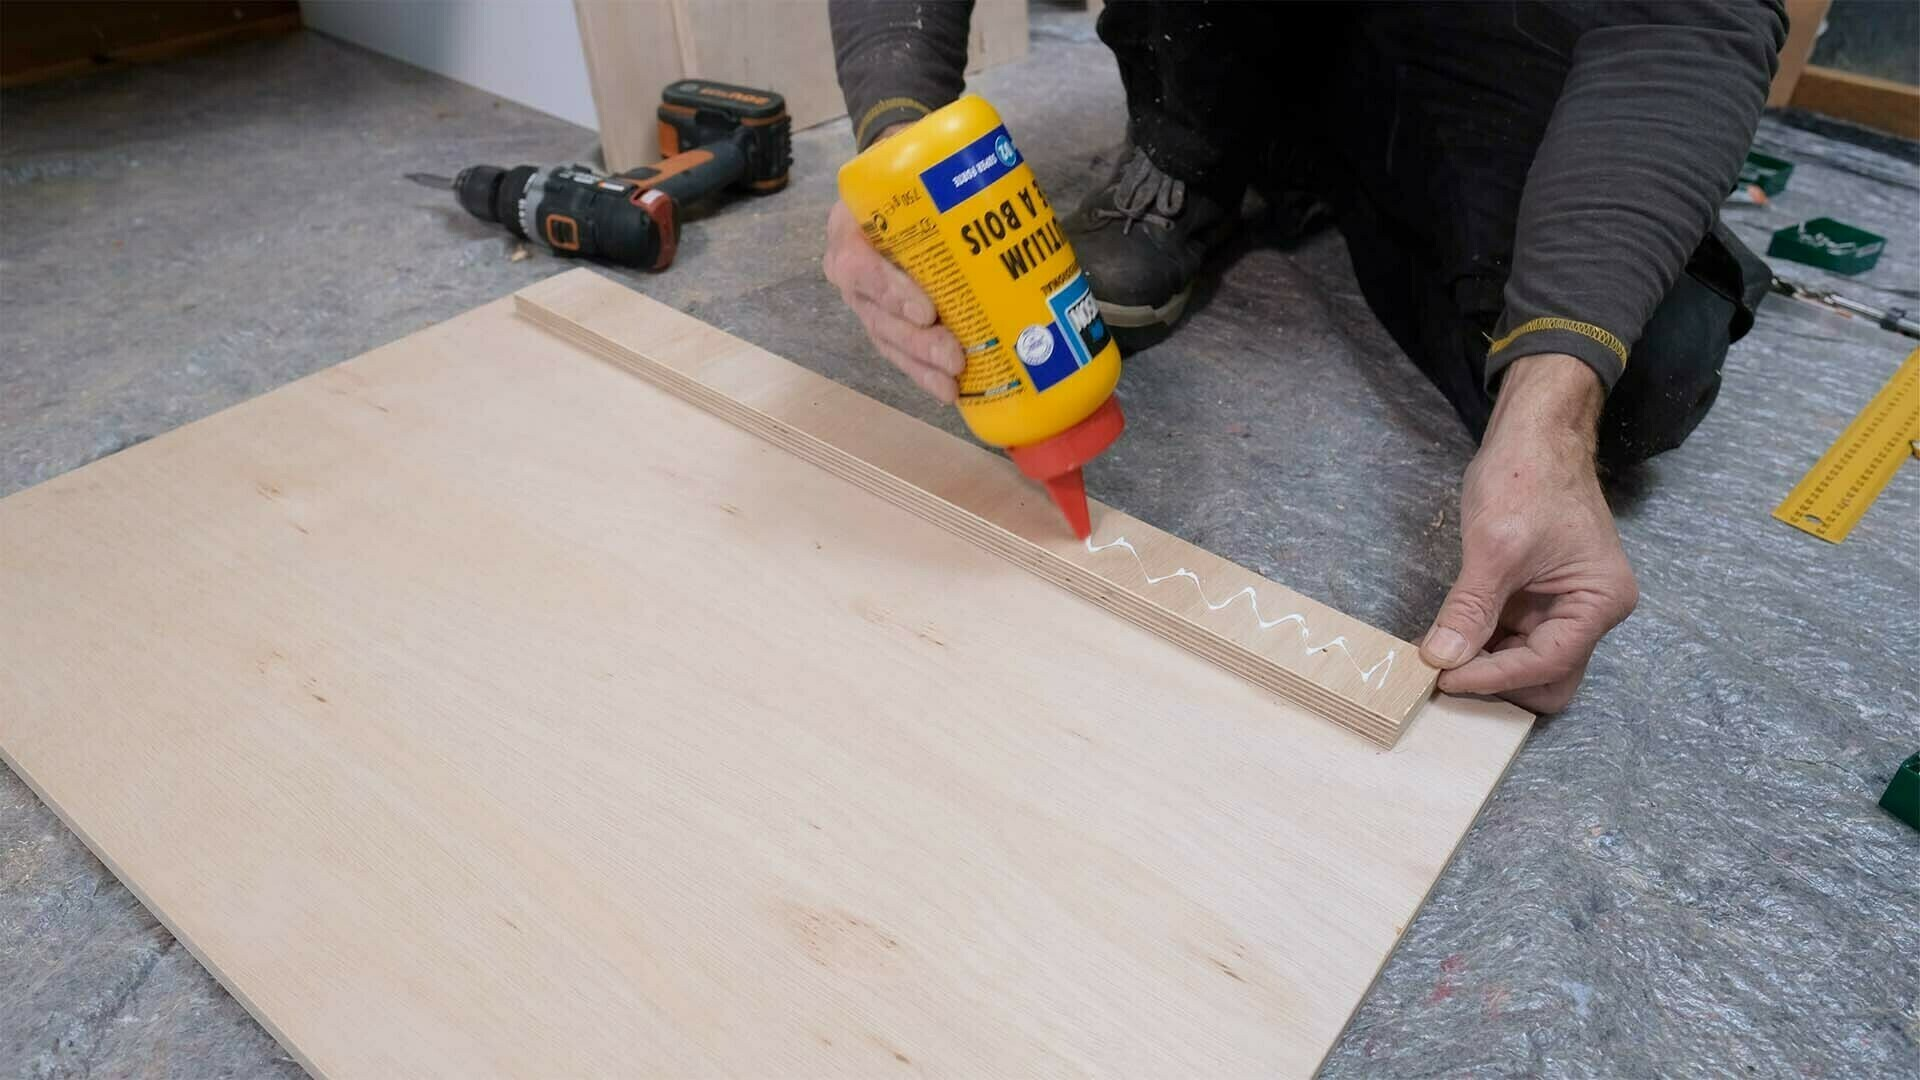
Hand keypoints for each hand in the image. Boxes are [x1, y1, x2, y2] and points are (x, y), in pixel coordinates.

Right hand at [822, 125, 963, 401]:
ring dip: (922, 366)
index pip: (860, 266)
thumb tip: (1003, 182)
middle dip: (917, 343)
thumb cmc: (908, 171)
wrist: (894, 175)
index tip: (926, 309)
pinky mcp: (885, 318)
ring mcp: (866, 299)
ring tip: (953, 383)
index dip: (890, 292)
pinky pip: (900, 352)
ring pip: (888, 341)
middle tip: (954, 355)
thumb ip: (942, 171)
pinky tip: (950, 391)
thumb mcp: (911, 161)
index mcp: (849, 230)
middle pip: (877, 316)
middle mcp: (850, 269)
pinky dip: (924, 373)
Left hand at [1419, 354, 1638, 712]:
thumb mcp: (1494, 546)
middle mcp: (1591, 612)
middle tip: (1444, 678)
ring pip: (1527, 666)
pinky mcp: (1537, 599)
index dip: (1493, 677)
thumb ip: (1470, 608)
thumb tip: (1441, 660)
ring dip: (1486, 667)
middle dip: (1499, 685)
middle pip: (1547, 681)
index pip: (1547, 664)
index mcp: (1600, 601)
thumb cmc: (1526, 477)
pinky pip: (1512, 640)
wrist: (1534, 433)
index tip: (1442, 679)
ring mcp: (1565, 607)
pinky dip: (1482, 646)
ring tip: (1438, 660)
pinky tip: (1447, 639)